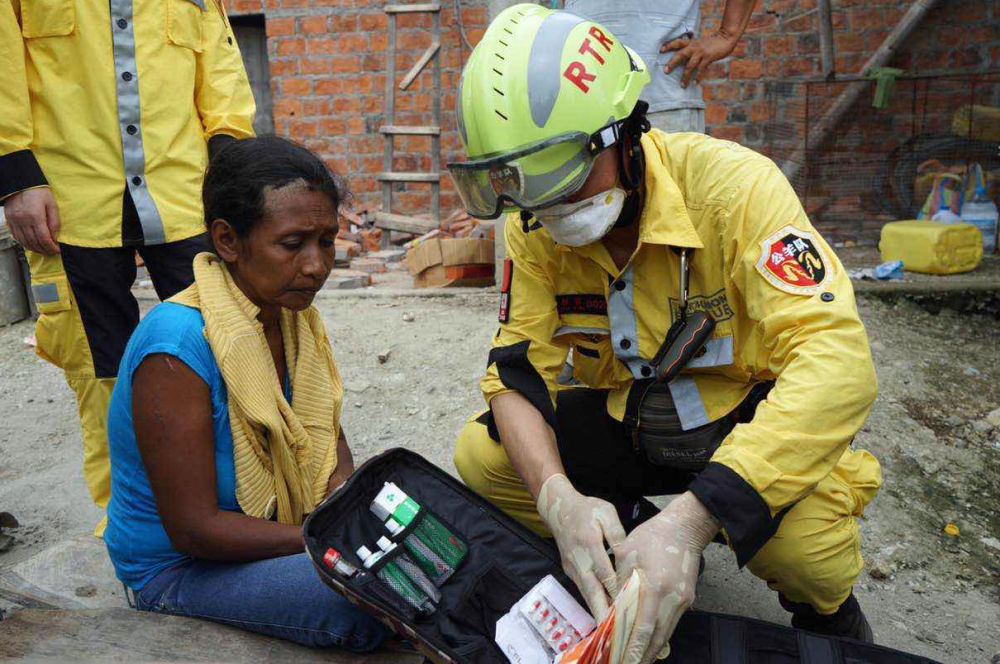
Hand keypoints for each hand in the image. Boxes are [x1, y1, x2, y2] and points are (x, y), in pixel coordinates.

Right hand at [5, 187, 60, 253]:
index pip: (44, 238)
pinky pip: (16, 236)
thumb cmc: (39, 192)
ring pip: (24, 241)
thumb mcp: (51, 204)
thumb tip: (55, 237)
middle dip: (44, 250)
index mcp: (35, 216)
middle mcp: (23, 220)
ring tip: (43, 250)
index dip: (51, 247)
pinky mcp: (9, 220)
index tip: (57, 250)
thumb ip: (54, 221)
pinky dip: (24, 243)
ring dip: (34, 249)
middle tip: (51, 252)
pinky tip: (31, 244)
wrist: (20, 182)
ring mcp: (14, 221)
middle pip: (34, 242)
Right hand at [537, 474, 625, 619]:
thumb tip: (628, 554)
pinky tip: (605, 613)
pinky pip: (584, 589)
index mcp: (589, 543)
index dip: (616, 591)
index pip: (605, 573)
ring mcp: (573, 567)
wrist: (558, 508)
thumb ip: (617, 533)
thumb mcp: (605, 512)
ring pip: (586, 594)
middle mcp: (579, 560)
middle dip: (603, 612)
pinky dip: (594, 602)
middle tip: (615, 632)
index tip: (628, 608)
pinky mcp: (570, 571)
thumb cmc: (586, 509)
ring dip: (598, 611)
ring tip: (612, 630)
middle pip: (592, 591)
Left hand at [613, 492, 719, 663]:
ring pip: (666, 632)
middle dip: (643, 655)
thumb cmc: (652, 537)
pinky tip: (651, 642)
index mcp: (654, 586)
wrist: (684, 527)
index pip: (642, 626)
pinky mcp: (687, 599)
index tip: (622, 659)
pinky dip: (661, 635)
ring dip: (652, 649)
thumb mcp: (627, 554)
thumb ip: (620, 582)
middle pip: (657, 636)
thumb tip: (613, 608)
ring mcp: (682, 600)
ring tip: (638, 660)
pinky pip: (672, 622)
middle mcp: (671, 598)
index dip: (633, 647)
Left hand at [661, 30, 739, 87]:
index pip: (677, 43)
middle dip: (672, 63)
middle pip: (680, 54)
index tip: (660, 50)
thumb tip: (683, 58)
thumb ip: (692, 48)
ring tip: (682, 85)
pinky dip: (697, 77)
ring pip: (690, 65)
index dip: (669, 45)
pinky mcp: (708, 57)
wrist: (726, 37)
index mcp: (691, 42)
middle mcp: (694, 47)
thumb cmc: (712, 42)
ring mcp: (701, 52)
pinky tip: (694, 83)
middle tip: (665, 70)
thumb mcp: (700, 42)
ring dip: (685, 76)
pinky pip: (701, 69)